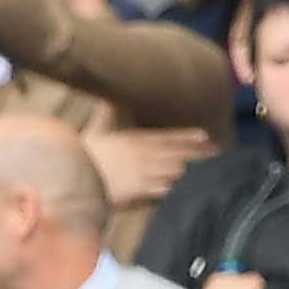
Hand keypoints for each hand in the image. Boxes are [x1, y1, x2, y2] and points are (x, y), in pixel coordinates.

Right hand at [81, 128, 211, 207]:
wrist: (70, 177)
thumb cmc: (81, 155)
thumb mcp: (93, 131)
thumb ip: (103, 115)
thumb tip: (105, 97)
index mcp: (135, 140)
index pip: (168, 136)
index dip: (187, 136)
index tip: (205, 135)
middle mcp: (144, 155)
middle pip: (177, 154)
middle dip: (199, 154)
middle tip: (219, 154)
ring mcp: (143, 173)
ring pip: (176, 171)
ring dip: (194, 171)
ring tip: (212, 171)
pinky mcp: (138, 191)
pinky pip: (164, 190)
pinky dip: (178, 189)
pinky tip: (191, 189)